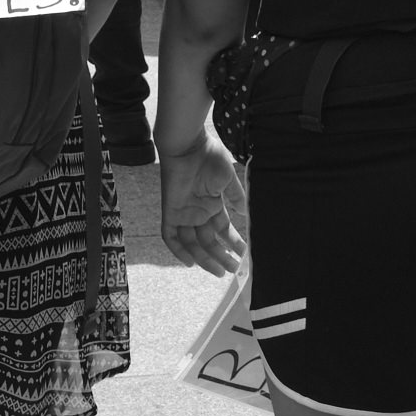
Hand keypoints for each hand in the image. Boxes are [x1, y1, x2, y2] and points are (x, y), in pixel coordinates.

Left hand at [159, 133, 246, 275]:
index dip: (232, 243)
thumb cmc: (209, 158)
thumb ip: (236, 197)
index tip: (244, 254)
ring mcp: (184, 213)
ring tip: (220, 270)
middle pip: (208, 240)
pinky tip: (191, 263)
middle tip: (233, 269)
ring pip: (193, 243)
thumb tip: (244, 213)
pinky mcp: (170, 211)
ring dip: (205, 257)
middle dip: (221, 256)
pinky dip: (179, 250)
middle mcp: (198, 211)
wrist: (188, 145)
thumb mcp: (228, 180)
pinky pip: (171, 236)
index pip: (222, 230)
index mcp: (212, 204)